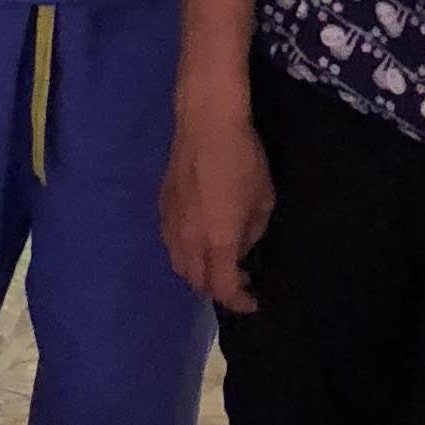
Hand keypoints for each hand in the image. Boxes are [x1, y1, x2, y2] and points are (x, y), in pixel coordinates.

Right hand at [160, 93, 272, 315]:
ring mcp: (170, 225)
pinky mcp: (161, 208)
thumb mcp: (263, 199)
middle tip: (238, 278)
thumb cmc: (243, 159)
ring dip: (198, 272)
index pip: (222, 289)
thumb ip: (252, 232)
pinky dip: (185, 253)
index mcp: (217, 242)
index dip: (238, 301)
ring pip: (179, 265)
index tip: (253, 300)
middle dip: (218, 288)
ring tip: (217, 261)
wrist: (206, 123)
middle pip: (196, 283)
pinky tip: (200, 239)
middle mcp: (188, 240)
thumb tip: (240, 245)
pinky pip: (170, 245)